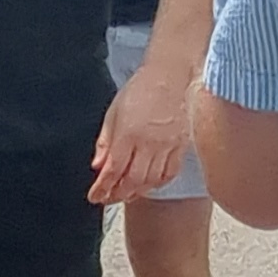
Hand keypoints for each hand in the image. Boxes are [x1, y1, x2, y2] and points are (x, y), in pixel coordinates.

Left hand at [89, 51, 194, 204]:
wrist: (169, 77)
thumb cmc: (139, 91)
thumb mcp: (113, 113)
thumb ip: (105, 142)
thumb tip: (98, 165)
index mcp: (128, 134)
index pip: (113, 170)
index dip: (102, 187)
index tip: (94, 197)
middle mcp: (149, 143)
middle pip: (132, 180)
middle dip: (118, 194)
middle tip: (108, 199)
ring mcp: (168, 146)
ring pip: (152, 180)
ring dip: (137, 192)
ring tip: (125, 195)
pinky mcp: (182, 146)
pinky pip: (170, 173)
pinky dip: (158, 184)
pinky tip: (148, 185)